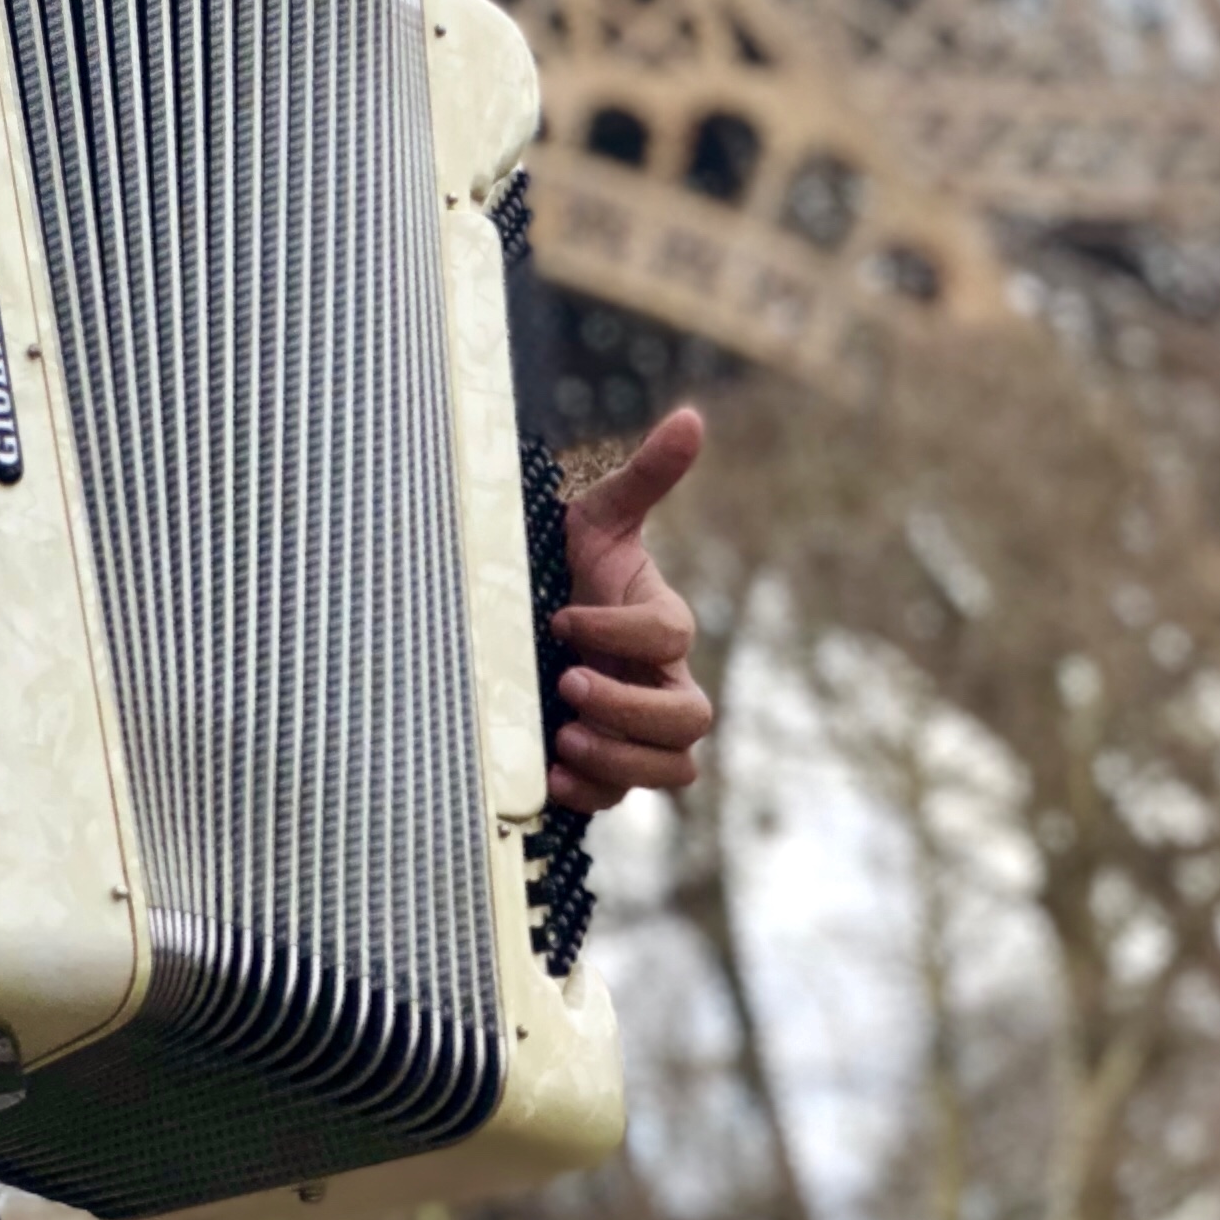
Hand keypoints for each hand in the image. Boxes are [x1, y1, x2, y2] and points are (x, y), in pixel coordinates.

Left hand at [549, 404, 712, 810]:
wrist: (526, 618)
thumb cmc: (569, 563)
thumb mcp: (597, 516)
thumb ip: (646, 476)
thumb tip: (692, 418)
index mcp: (662, 621)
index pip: (671, 633)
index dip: (621, 629)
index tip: (561, 617)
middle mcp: (661, 679)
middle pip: (690, 717)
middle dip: (631, 707)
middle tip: (567, 684)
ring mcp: (637, 728)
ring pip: (673, 768)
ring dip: (620, 760)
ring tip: (561, 737)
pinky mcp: (607, 766)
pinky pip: (622, 801)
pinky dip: (592, 795)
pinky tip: (548, 774)